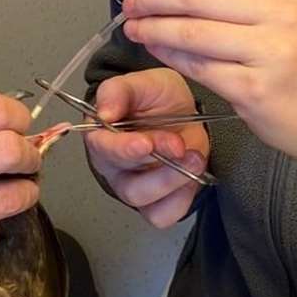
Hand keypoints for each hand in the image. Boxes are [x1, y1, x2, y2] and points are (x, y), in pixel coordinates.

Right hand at [85, 69, 209, 227]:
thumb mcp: (142, 83)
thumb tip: (103, 112)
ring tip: (194, 158)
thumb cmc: (157, 98)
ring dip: (172, 181)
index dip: (123, 149)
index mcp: (103, 137)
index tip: (145, 143)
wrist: (185, 111)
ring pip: (144, 200)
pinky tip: (192, 175)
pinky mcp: (157, 202)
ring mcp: (134, 188)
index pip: (102, 149)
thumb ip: (118, 91)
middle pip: (127, 180)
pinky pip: (163, 214)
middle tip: (178, 145)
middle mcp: (114, 167)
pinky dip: (181, 199)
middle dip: (158, 164)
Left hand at [122, 0, 296, 164]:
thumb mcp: (284, 11)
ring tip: (133, 26)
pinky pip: (197, 65)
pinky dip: (168, 54)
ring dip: (152, 26)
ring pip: (191, 30)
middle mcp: (282, 12)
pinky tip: (154, 48)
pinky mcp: (254, 88)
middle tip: (131, 3)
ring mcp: (270, 51)